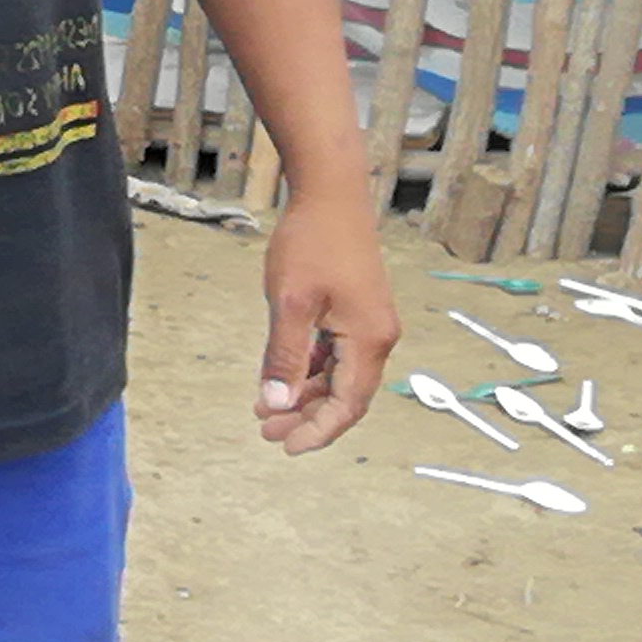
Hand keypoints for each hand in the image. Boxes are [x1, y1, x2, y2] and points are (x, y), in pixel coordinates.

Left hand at [255, 192, 396, 451]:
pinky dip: (308, 368)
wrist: (330, 194)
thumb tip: (277, 403)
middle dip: (305, 416)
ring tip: (264, 407)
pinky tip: (280, 375)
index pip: (348, 404)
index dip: (318, 430)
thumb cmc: (312, 243)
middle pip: (344, 394)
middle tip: (265, 430)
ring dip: (303, 393)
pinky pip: (334, 353)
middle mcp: (377, 337)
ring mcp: (367, 324)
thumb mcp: (290, 304)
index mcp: (370, 341)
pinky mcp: (354, 311)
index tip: (286, 447)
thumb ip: (284, 356)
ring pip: (336, 375)